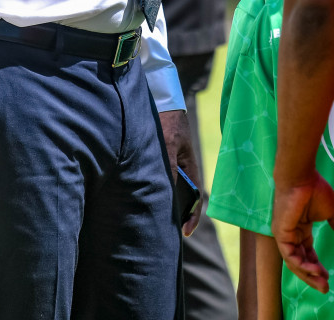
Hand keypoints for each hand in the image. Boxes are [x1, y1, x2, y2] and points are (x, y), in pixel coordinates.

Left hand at [159, 109, 203, 235]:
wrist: (159, 101)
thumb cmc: (168, 122)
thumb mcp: (170, 144)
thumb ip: (169, 165)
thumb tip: (166, 189)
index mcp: (190, 167)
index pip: (195, 198)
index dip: (193, 216)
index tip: (185, 231)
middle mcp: (180, 170)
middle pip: (180, 197)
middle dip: (174, 214)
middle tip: (164, 232)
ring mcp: (168, 166)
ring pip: (166, 190)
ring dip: (160, 201)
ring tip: (148, 217)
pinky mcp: (156, 162)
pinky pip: (155, 180)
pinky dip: (150, 190)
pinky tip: (137, 197)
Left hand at [271, 175, 333, 292]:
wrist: (302, 177)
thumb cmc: (314, 189)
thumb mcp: (331, 212)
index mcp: (300, 229)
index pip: (307, 253)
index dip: (316, 266)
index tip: (328, 276)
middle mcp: (291, 234)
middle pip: (300, 261)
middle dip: (312, 276)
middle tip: (325, 288)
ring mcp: (284, 235)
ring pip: (294, 262)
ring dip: (308, 274)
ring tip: (322, 283)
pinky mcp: (281, 234)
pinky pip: (290, 256)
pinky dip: (301, 265)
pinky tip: (314, 271)